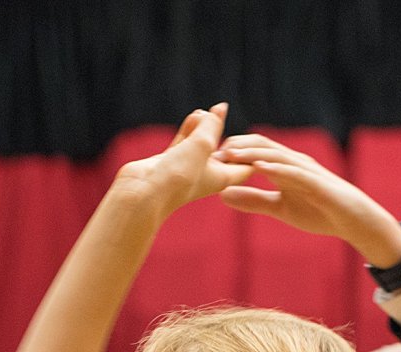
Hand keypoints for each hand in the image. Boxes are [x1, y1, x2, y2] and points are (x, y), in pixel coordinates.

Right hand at [109, 104, 253, 218]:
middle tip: (224, 114)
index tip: (257, 138)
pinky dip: (190, 129)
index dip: (253, 153)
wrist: (143, 192)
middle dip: (226, 133)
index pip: (246, 166)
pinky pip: (184, 142)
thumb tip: (219, 110)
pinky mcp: (170, 162)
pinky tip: (195, 114)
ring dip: (205, 127)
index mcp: (222, 178)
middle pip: (224, 152)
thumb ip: (211, 126)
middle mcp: (207, 174)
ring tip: (206, 111)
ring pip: (202, 144)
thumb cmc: (177, 174)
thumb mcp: (202, 145)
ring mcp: (187, 168)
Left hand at [215, 136, 400, 266]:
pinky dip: (276, 167)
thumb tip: (222, 195)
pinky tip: (260, 168)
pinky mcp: (316, 181)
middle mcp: (292, 161)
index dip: (231, 150)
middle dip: (236, 145)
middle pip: (260, 144)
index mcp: (283, 166)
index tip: (207, 157)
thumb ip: (253, 200)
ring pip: (274, 153)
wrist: (353, 221)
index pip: (253, 151)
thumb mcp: (280, 208)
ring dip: (251, 152)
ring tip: (229, 153)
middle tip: (212, 151)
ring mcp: (305, 169)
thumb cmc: (319, 212)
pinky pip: (293, 171)